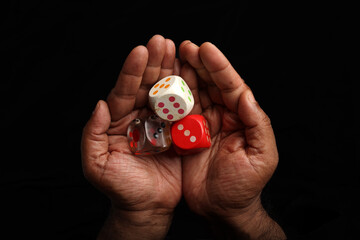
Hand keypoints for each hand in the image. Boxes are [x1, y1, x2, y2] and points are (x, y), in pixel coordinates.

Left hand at [81, 35, 181, 239]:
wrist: (146, 206)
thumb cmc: (120, 188)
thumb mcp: (97, 164)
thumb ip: (92, 134)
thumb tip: (99, 104)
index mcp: (118, 121)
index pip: (123, 92)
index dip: (131, 71)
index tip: (141, 51)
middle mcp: (139, 118)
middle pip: (146, 86)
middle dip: (154, 63)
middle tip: (163, 42)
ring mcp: (160, 124)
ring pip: (165, 93)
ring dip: (172, 71)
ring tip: (179, 50)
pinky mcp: (177, 133)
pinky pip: (183, 110)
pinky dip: (188, 92)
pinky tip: (193, 75)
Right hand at [179, 41, 285, 238]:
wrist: (222, 209)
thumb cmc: (244, 186)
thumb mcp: (262, 156)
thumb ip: (257, 124)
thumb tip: (246, 94)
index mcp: (242, 117)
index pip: (232, 86)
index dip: (220, 67)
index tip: (206, 49)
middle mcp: (222, 116)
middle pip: (210, 84)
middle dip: (199, 64)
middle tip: (184, 46)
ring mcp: (202, 124)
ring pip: (193, 93)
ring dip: (183, 74)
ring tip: (172, 56)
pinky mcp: (184, 135)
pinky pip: (177, 112)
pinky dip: (170, 97)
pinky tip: (162, 83)